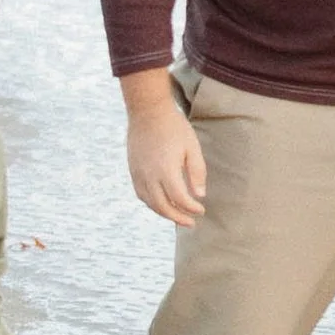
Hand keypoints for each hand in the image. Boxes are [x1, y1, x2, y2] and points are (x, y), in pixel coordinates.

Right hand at [122, 74, 207, 226]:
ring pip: (150, 203)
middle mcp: (149, 175)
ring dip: (164, 213)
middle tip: (191, 222)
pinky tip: (162, 204)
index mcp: (166, 170)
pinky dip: (152, 203)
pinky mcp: (133, 170)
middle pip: (162, 206)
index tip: (202, 210)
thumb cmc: (174, 127)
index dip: (191, 208)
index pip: (180, 199)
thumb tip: (199, 195)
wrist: (148, 111)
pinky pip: (141, 194)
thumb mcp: (192, 147)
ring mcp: (139, 173)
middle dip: (178, 217)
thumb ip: (197, 172)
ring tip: (178, 216)